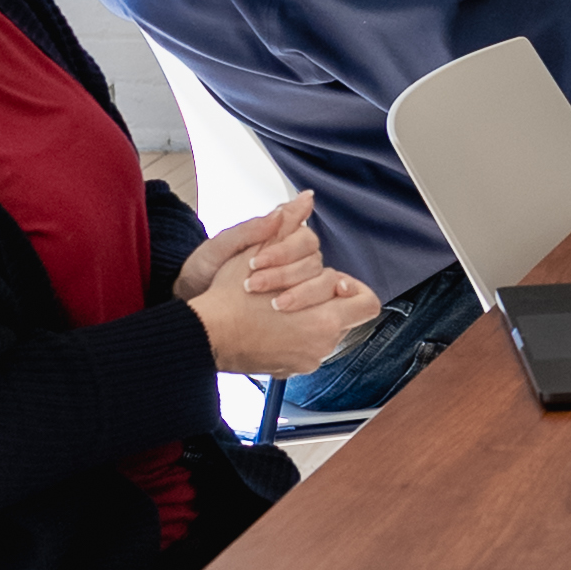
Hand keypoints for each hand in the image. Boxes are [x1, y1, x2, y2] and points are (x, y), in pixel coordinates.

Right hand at [176, 191, 379, 375]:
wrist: (204, 334)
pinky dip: (292, 335)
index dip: (351, 288)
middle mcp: (321, 345)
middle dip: (324, 299)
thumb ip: (289, 226)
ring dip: (308, 316)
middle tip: (296, 288)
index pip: (366, 304)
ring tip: (279, 302)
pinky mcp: (288, 370)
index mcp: (325, 319)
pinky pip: (303, 349)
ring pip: (322, 333)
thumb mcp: (260, 251)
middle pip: (343, 316)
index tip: (331, 281)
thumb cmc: (231, 297)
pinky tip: (270, 322)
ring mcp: (305, 360)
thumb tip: (306, 199)